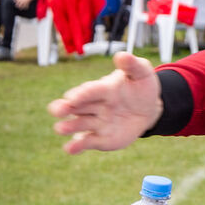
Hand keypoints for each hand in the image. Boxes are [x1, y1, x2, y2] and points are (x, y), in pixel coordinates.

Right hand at [48, 51, 163, 153]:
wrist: (148, 108)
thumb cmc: (141, 86)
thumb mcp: (141, 73)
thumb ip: (132, 65)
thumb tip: (122, 55)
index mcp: (103, 88)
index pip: (90, 91)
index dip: (82, 94)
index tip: (72, 97)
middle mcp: (94, 105)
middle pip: (77, 106)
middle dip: (65, 107)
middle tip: (56, 110)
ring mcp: (96, 122)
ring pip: (79, 124)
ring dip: (69, 127)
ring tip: (60, 129)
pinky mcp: (100, 138)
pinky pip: (87, 142)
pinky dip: (77, 146)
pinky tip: (69, 149)